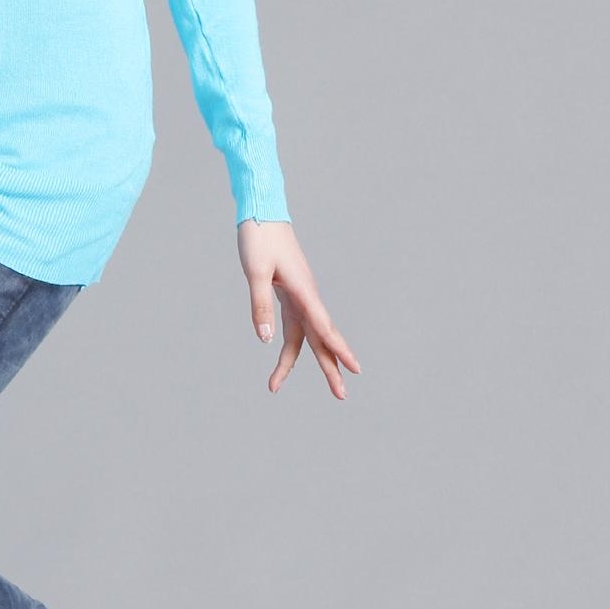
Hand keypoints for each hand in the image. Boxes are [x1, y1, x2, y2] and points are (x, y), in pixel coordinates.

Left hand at [237, 218, 360, 398]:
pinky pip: (293, 327)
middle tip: (341, 395)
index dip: (339, 350)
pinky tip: (279, 362)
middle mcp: (306, 296)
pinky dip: (287, 346)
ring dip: (296, 362)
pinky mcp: (289, 294)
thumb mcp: (255, 272)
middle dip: (330, 368)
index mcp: (304, 291)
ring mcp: (299, 296)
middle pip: (321, 339)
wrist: (262, 212)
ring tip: (275, 386)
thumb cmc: (259, 238)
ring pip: (305, 337)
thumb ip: (260, 306)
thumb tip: (265, 341)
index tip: (354, 369)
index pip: (325, 327)